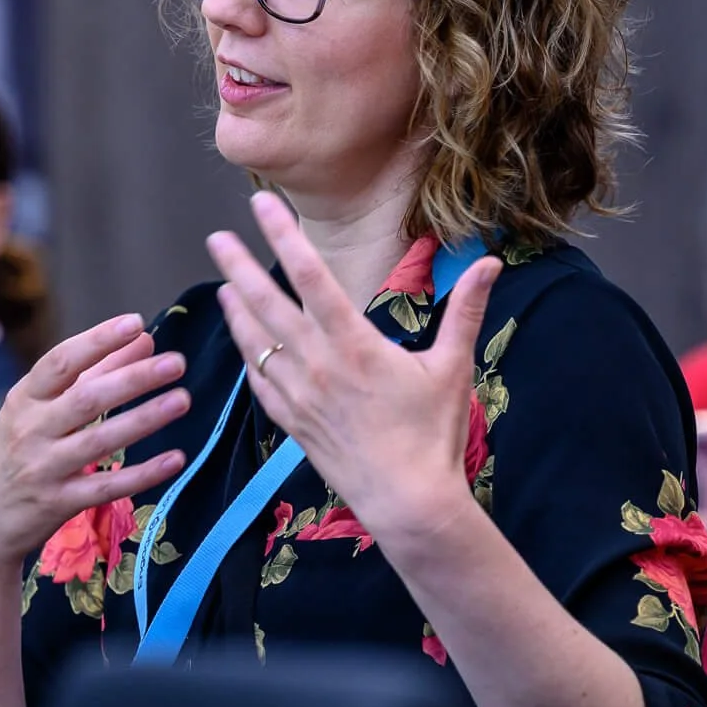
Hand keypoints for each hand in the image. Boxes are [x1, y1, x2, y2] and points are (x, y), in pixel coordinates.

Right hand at [0, 315, 191, 569]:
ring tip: (182, 400)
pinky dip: (142, 473)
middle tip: (176, 362)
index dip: (97, 340)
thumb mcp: (41, 408)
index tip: (136, 323)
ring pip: (100, 441)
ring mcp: (43, 469)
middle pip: (86, 399)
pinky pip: (107, 487)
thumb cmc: (18, 448)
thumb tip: (144, 338)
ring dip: (144, 420)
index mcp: (24, 399)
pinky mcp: (58, 504)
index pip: (60, 362)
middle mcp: (30, 430)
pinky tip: (176, 459)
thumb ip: (94, 371)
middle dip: (133, 379)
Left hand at [206, 191, 503, 537]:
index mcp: (355, 344)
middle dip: (239, 265)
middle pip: (268, 304)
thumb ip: (466, 311)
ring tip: (223, 281)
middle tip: (217, 236)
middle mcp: (318, 364)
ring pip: (255, 342)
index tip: (262, 206)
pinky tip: (242, 339)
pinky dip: (247, 355)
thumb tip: (489, 264)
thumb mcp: (453, 367)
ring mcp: (300, 395)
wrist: (408, 501)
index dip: (283, 236)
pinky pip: (259, 382)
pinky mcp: (293, 422)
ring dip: (237, 309)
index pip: (311, 277)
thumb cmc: (433, 434)